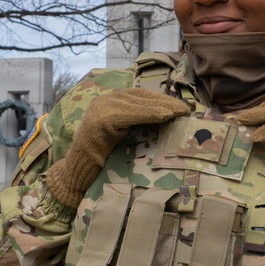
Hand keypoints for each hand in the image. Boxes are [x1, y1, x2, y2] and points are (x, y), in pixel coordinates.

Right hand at [45, 88, 190, 208]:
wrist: (78, 170)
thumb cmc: (102, 156)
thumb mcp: (123, 133)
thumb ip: (136, 121)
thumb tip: (167, 117)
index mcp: (110, 101)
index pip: (140, 95)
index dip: (161, 99)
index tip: (181, 106)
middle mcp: (104, 100)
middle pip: (141, 97)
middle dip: (165, 102)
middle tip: (186, 110)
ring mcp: (100, 108)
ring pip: (137, 104)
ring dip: (161, 108)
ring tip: (179, 113)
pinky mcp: (100, 121)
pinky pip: (129, 115)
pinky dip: (148, 114)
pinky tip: (164, 116)